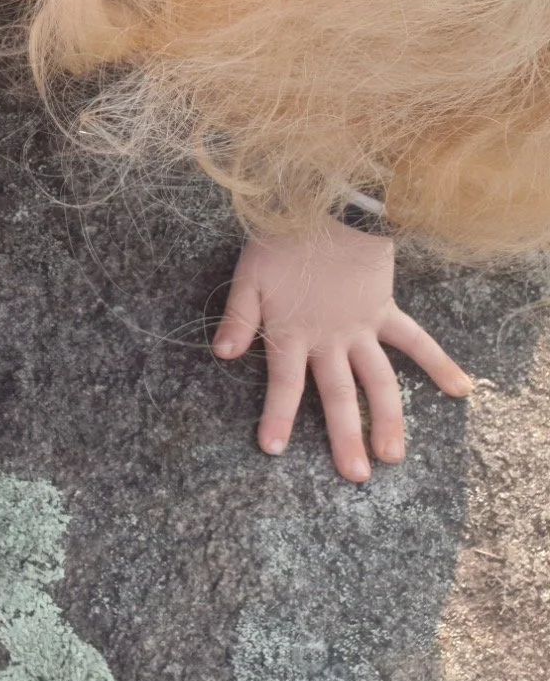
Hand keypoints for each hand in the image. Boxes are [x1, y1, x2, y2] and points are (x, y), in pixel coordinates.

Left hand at [214, 223, 472, 480]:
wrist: (325, 204)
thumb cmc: (280, 240)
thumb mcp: (247, 277)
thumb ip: (238, 318)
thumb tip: (220, 354)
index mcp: (292, 333)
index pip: (283, 384)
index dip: (277, 415)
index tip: (272, 449)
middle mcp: (329, 339)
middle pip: (337, 395)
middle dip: (344, 437)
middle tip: (355, 477)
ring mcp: (360, 328)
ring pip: (379, 381)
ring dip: (388, 418)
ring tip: (395, 455)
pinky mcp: (384, 311)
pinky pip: (416, 340)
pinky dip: (439, 363)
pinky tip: (461, 390)